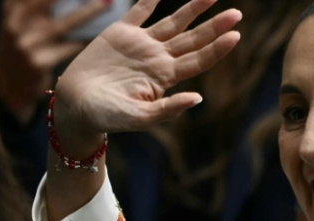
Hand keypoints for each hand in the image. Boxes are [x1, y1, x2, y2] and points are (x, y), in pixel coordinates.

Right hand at [0, 0, 109, 122]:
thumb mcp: (19, 21)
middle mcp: (16, 22)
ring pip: (64, 23)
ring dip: (89, 12)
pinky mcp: (38, 62)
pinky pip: (70, 48)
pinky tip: (103, 35)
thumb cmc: (21, 47)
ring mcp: (26, 43)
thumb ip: (35, 5)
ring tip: (108, 3)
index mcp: (12, 8)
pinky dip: (86, 40)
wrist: (7, 87)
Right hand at [54, 0, 241, 140]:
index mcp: (165, 78)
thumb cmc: (107, 117)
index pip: (198, 61)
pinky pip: (140, 10)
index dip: (217, 49)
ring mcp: (141, 44)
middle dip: (214, 27)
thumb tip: (198, 99)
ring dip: (192, 8)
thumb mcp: (138, 117)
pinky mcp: (121, 33)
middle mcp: (158, 59)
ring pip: (173, 22)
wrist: (76, 106)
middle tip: (237, 14)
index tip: (235, 36)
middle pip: (193, 39)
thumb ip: (167, 110)